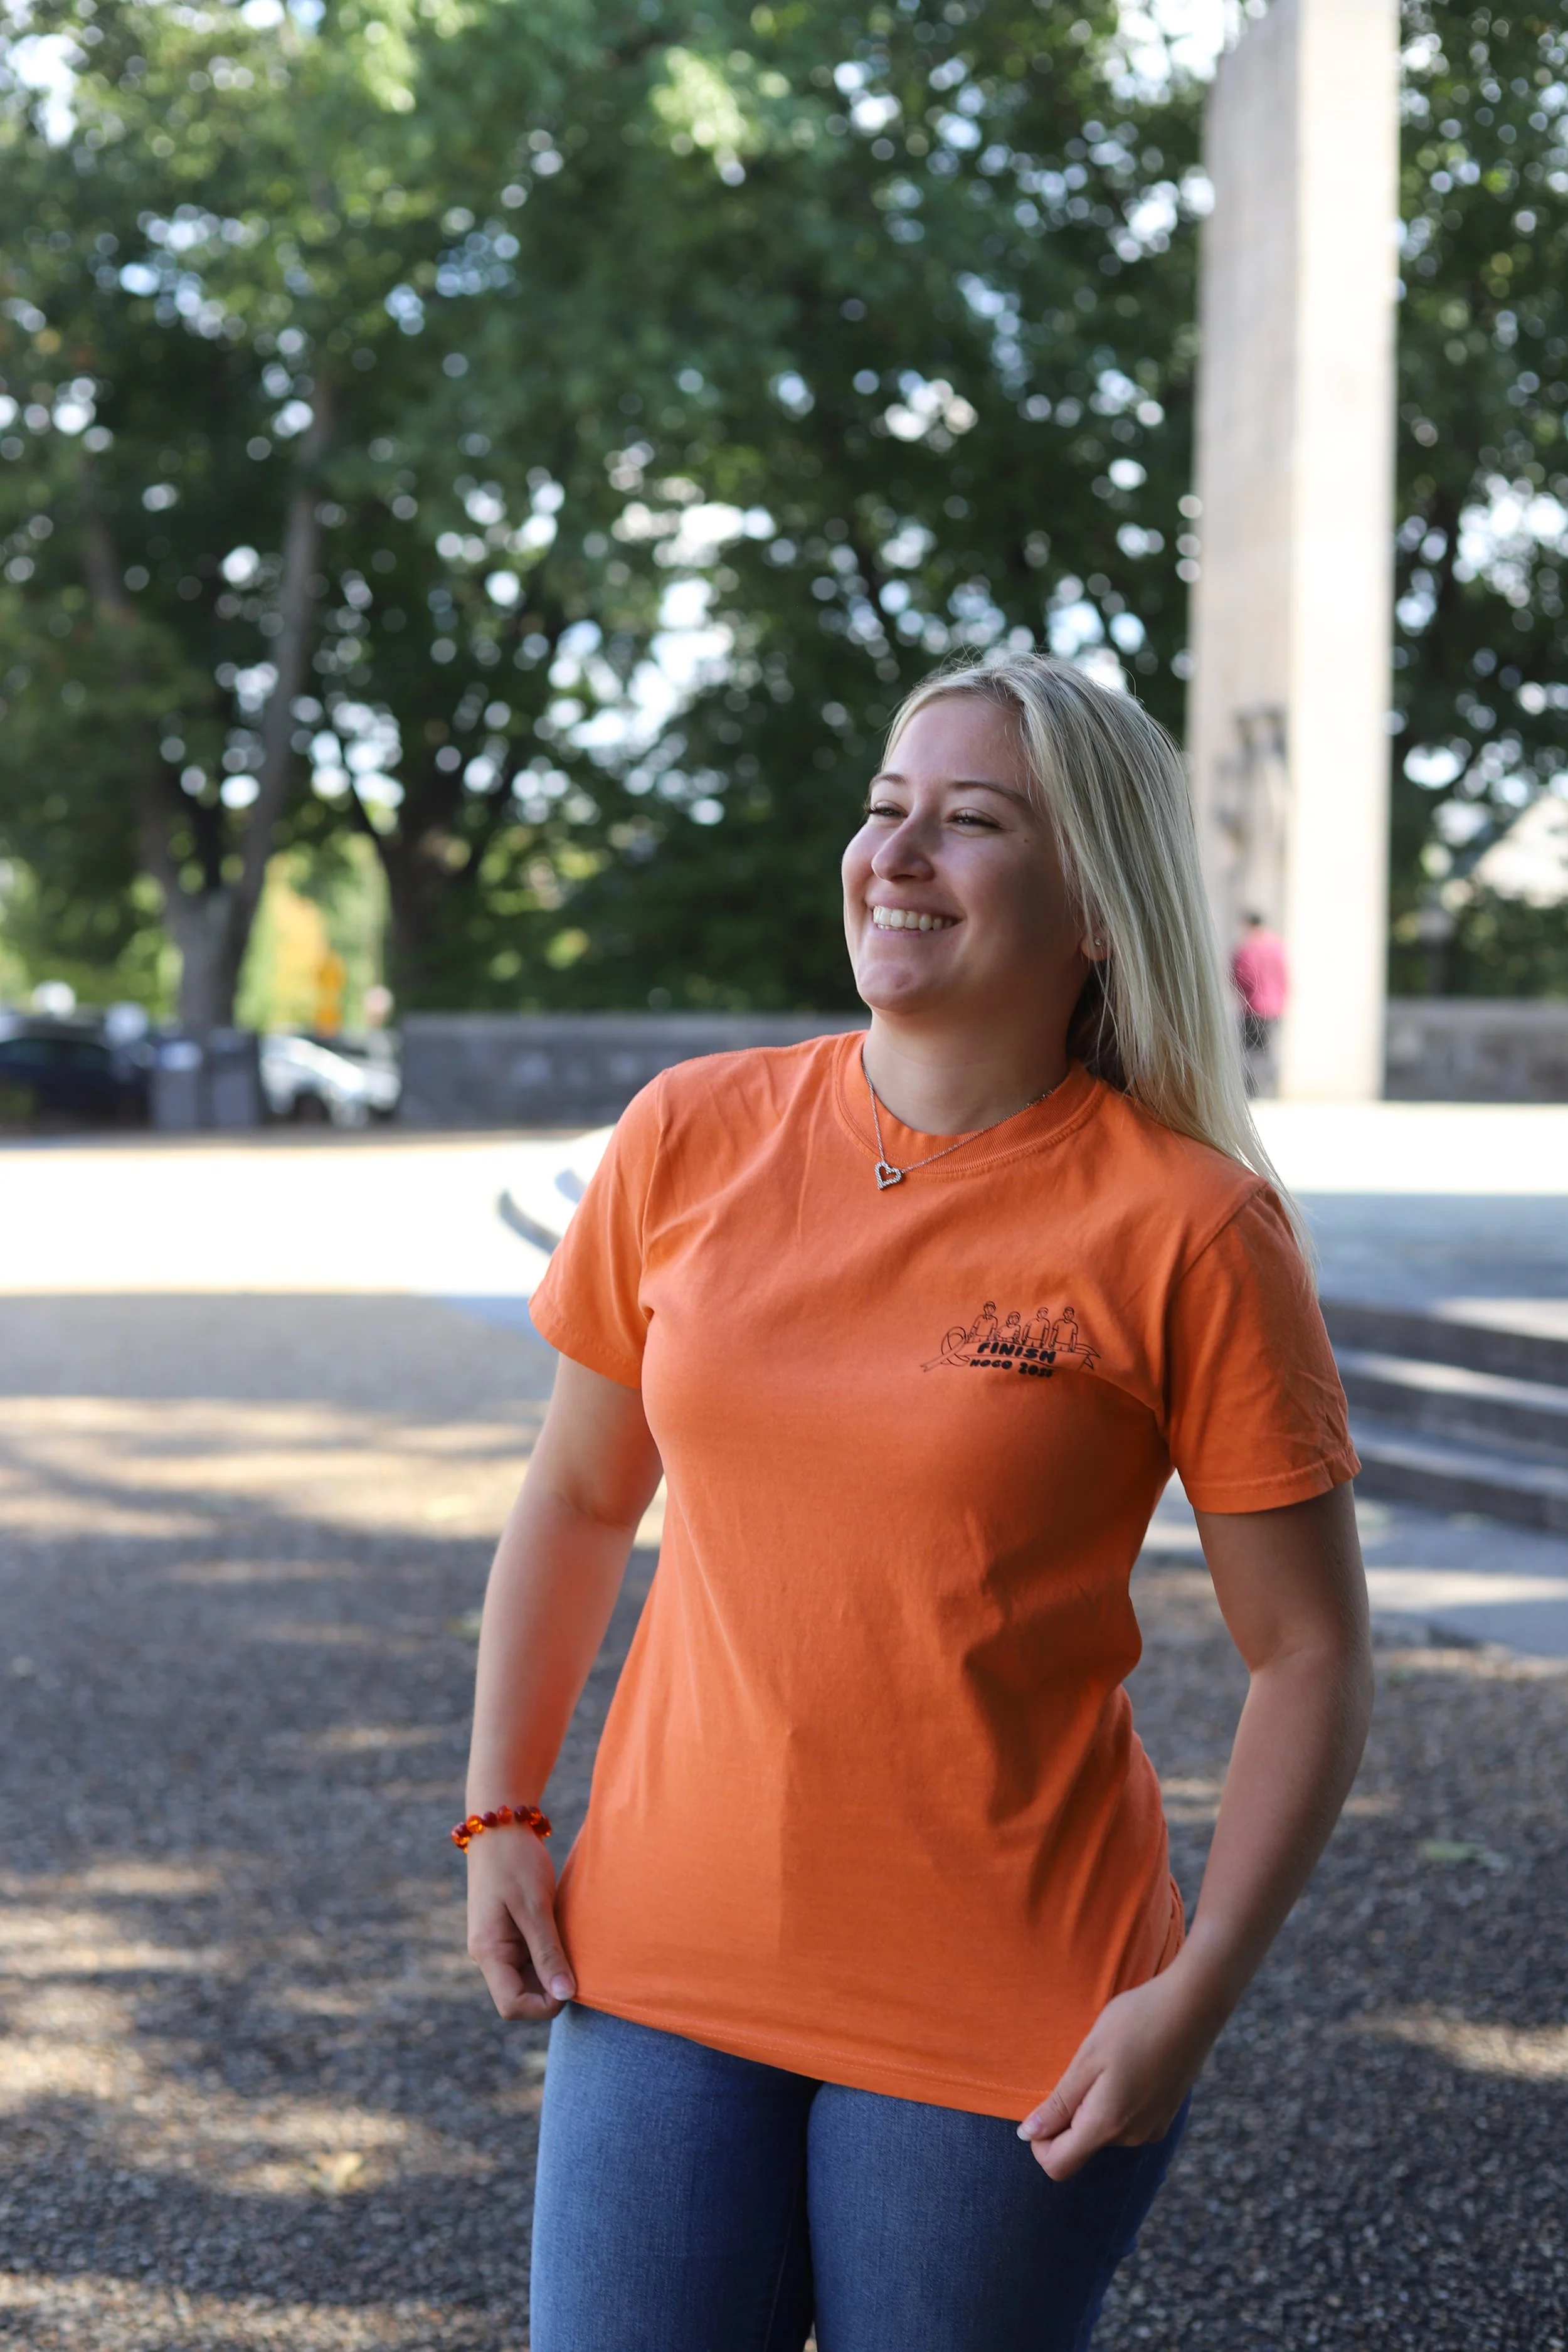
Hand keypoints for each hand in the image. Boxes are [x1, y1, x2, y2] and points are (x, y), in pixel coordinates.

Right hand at [465, 1825, 575, 2021]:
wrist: (500, 1825)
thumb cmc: (515, 1861)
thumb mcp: (535, 1905)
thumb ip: (548, 1952)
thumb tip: (565, 1995)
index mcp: (488, 1952)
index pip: (512, 2005)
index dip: (544, 2004)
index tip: (571, 1981)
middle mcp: (489, 1954)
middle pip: (521, 1995)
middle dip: (551, 1987)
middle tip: (577, 1958)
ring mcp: (498, 1944)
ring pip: (528, 1978)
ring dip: (552, 1969)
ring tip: (570, 1941)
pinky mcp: (509, 1933)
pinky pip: (530, 1958)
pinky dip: (549, 1953)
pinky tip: (564, 1933)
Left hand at [1017, 1957, 1221, 2180]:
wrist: (1193, 2006)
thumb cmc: (1134, 2023)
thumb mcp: (1087, 2058)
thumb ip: (1059, 2103)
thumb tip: (1028, 2135)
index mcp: (1107, 2124)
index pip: (1058, 2165)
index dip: (1039, 2141)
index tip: (1044, 2103)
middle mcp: (1132, 2138)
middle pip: (1081, 2147)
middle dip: (1068, 2117)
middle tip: (1080, 2070)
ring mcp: (1152, 2129)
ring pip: (1103, 2132)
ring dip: (1092, 2105)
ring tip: (1107, 2062)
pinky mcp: (1164, 2117)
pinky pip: (1126, 2123)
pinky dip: (1115, 2102)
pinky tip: (1126, 2066)